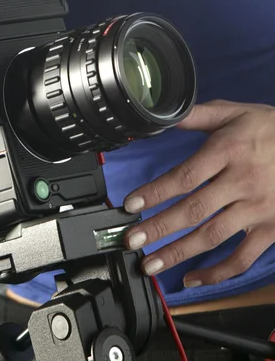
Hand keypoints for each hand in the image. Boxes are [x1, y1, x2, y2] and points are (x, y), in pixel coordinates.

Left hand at [122, 99, 274, 287]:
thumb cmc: (268, 128)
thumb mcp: (232, 112)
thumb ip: (196, 116)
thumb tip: (162, 116)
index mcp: (227, 152)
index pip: (185, 176)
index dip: (156, 192)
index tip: (131, 204)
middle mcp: (242, 182)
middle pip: (194, 210)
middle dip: (158, 228)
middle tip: (131, 240)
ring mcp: (257, 209)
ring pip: (213, 236)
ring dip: (178, 253)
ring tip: (151, 264)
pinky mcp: (271, 229)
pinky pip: (243, 257)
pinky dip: (218, 273)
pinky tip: (193, 279)